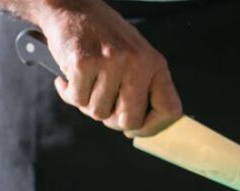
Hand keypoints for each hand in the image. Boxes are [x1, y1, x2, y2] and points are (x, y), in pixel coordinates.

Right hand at [35, 0, 180, 136]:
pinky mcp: (84, 62)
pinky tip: (69, 78)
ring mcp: (111, 62)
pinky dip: (69, 93)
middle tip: (103, 105)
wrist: (71, 7)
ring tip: (86, 82)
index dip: (152, 128)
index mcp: (155, 64)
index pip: (170, 110)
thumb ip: (143, 88)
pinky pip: (77, 100)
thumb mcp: (136, 56)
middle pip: (130, 120)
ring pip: (99, 113)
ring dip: (88, 104)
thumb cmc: (104, 37)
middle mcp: (137, 62)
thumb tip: (139, 128)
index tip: (134, 129)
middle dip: (112, 121)